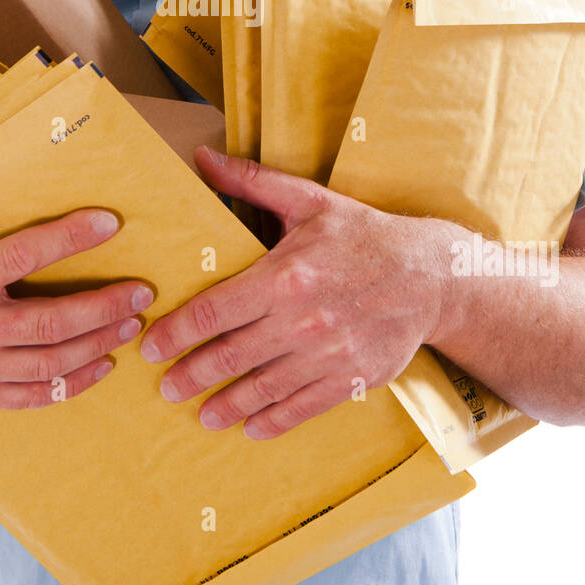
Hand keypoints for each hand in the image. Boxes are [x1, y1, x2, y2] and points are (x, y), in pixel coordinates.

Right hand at [0, 137, 152, 436]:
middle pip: (53, 320)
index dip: (69, 238)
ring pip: (51, 362)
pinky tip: (102, 368)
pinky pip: (34, 396)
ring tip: (132, 324)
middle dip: (103, 304)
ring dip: (98, 342)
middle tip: (142, 289)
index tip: (109, 222)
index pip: (22, 257)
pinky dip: (73, 385)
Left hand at [140, 147, 443, 438]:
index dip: (177, 333)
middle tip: (166, 387)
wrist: (432, 275)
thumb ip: (253, 182)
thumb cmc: (364, 234)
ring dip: (226, 405)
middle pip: (231, 356)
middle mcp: (303, 320)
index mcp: (286, 275)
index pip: (215, 310)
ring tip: (201, 414)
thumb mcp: (310, 200)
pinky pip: (302, 407)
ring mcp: (328, 355)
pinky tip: (250, 427)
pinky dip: (272, 421)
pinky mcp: (352, 379)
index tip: (152, 346)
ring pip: (263, 389)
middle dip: (191, 375)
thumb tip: (202, 157)